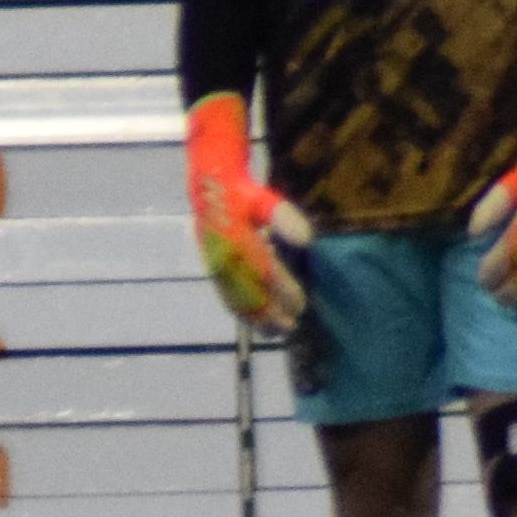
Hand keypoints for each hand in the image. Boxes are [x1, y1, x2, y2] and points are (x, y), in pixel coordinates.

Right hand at [187, 94, 312, 335]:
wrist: (208, 183)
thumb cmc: (242, 190)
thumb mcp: (263, 197)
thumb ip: (283, 217)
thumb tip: (308, 240)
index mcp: (238, 239)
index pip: (266, 272)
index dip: (284, 291)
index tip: (302, 304)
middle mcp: (225, 256)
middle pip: (251, 293)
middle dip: (272, 313)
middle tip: (293, 326)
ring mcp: (216, 264)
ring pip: (236, 299)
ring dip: (256, 319)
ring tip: (276, 333)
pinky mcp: (212, 268)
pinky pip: (225, 296)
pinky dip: (240, 313)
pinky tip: (253, 324)